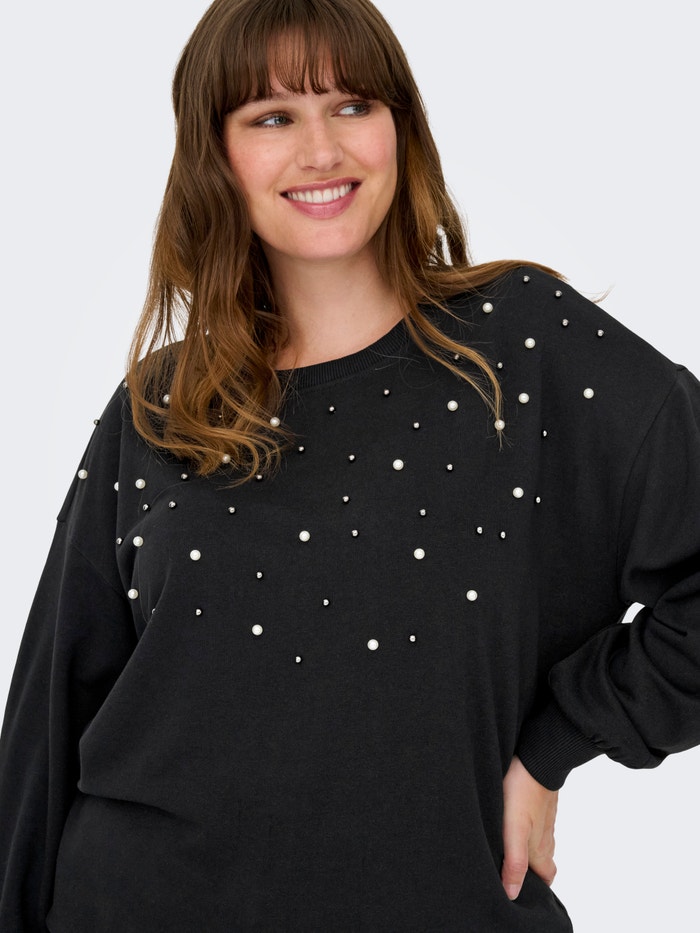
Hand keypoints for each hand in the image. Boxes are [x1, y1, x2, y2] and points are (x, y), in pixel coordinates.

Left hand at [501, 755, 558, 900]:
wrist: (536, 756)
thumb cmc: (523, 793)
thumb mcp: (515, 831)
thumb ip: (515, 863)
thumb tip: (512, 894)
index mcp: (542, 849)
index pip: (546, 877)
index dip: (536, 885)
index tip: (519, 887)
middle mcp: (546, 836)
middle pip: (541, 860)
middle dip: (528, 868)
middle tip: (506, 867)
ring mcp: (544, 817)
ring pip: (537, 839)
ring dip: (524, 845)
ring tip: (503, 844)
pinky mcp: (538, 801)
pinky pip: (534, 820)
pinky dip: (524, 825)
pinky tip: (507, 818)